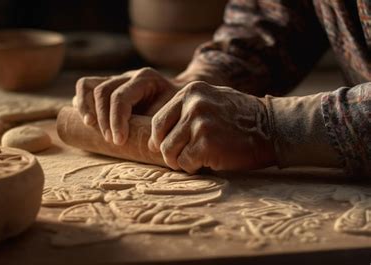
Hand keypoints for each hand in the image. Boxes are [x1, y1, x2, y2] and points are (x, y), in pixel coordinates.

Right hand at [74, 67, 179, 144]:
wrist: (182, 98)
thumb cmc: (178, 110)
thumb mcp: (174, 115)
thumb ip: (162, 126)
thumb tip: (151, 146)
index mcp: (146, 79)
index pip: (120, 97)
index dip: (116, 121)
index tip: (119, 141)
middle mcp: (129, 75)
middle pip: (103, 91)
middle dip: (104, 118)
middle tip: (111, 140)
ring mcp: (118, 79)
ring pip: (90, 85)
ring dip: (87, 108)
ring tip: (92, 127)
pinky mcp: (110, 86)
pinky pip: (87, 87)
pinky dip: (82, 102)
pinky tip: (86, 119)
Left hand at [148, 81, 275, 172]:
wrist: (275, 128)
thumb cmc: (243, 119)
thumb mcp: (213, 100)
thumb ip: (186, 110)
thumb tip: (155, 135)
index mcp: (191, 92)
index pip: (158, 121)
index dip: (159, 140)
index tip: (167, 148)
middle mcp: (193, 104)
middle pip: (161, 139)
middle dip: (170, 154)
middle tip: (185, 158)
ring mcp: (199, 123)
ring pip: (170, 153)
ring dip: (182, 161)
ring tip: (199, 159)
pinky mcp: (206, 143)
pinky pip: (185, 163)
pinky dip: (194, 168)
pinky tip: (209, 162)